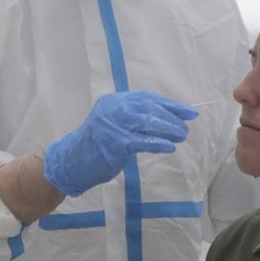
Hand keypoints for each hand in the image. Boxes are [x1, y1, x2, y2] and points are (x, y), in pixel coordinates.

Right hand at [43, 91, 197, 196]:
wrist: (71, 162)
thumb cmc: (98, 144)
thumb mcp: (115, 123)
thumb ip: (135, 118)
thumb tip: (169, 118)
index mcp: (115, 101)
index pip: (148, 98)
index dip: (170, 105)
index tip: (188, 112)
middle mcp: (113, 108)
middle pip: (150, 108)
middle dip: (172, 117)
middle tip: (186, 127)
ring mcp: (113, 125)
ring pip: (148, 122)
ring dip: (168, 130)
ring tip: (181, 136)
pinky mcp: (114, 142)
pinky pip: (142, 141)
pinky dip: (158, 143)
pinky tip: (169, 147)